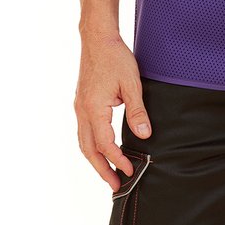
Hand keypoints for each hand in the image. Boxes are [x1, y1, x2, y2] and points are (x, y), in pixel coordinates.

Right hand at [74, 32, 152, 191]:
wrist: (98, 39)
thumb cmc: (115, 57)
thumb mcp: (132, 84)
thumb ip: (137, 111)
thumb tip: (144, 135)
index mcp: (94, 109)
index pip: (105, 144)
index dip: (118, 159)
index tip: (131, 170)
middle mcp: (82, 112)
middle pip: (89, 150)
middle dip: (102, 169)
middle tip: (116, 185)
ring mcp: (79, 107)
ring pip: (84, 142)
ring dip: (95, 159)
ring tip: (109, 172)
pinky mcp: (81, 103)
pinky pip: (84, 131)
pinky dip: (92, 145)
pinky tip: (101, 148)